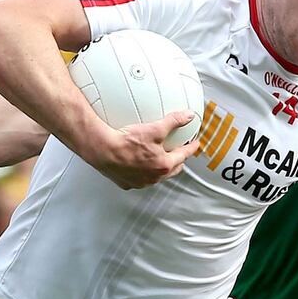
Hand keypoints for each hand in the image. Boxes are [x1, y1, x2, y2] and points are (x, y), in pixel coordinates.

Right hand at [82, 111, 199, 189]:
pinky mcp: (126, 182)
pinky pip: (139, 178)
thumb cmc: (126, 142)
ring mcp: (140, 182)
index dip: (191, 148)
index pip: (183, 156)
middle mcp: (153, 177)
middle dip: (178, 161)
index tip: (194, 144)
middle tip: (180, 153)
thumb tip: (187, 116)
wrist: (103, 150)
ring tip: (159, 158)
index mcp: (163, 165)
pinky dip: (142, 171)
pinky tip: (138, 163)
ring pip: (156, 175)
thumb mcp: (155, 128)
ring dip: (160, 167)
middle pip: (172, 169)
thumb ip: (173, 121)